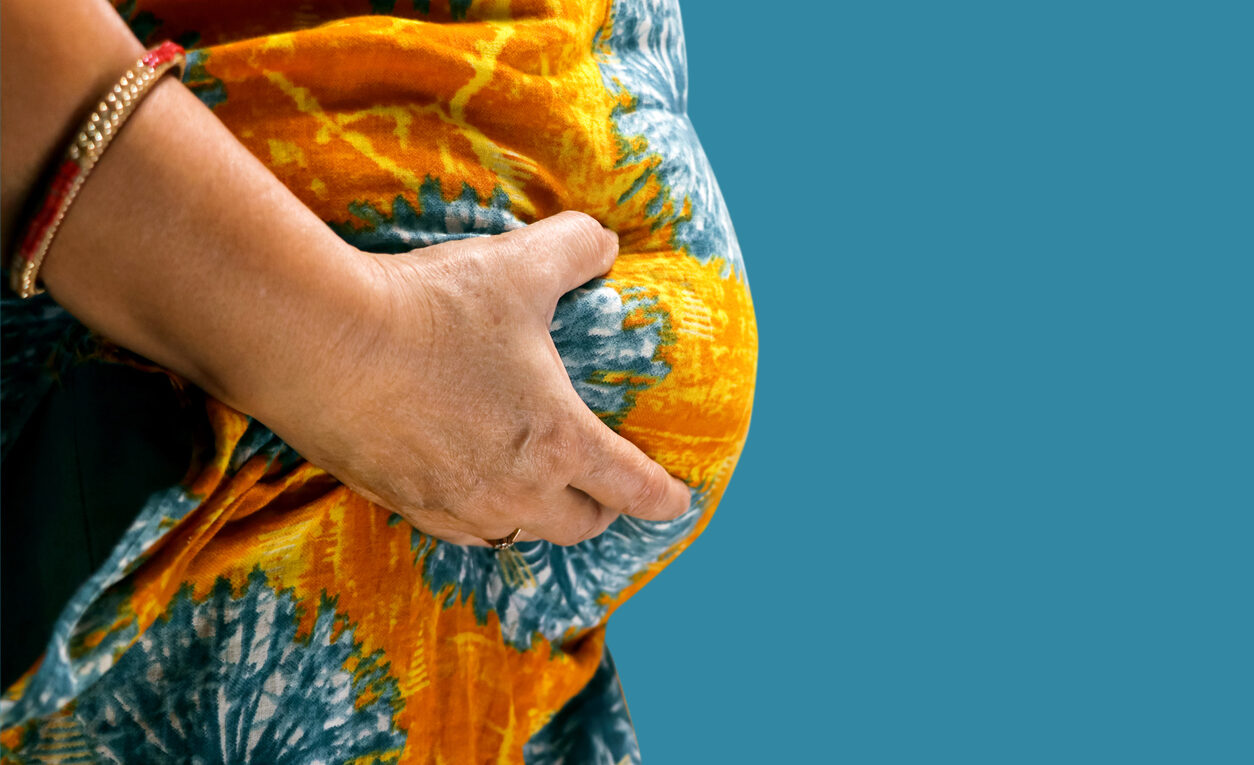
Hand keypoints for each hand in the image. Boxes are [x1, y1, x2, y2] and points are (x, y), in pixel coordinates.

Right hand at [3, 0, 688, 546]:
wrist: (321, 343)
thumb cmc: (432, 308)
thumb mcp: (519, 264)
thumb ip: (576, 249)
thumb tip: (604, 241)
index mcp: (559, 440)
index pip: (631, 486)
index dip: (661, 498)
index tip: (676, 503)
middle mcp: (515, 488)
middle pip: (578, 526)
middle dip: (599, 512)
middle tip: (601, 492)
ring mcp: (456, 504)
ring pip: (516, 535)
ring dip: (537, 520)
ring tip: (535, 496)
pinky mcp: (401, 504)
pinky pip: (457, 531)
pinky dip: (478, 519)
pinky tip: (467, 491)